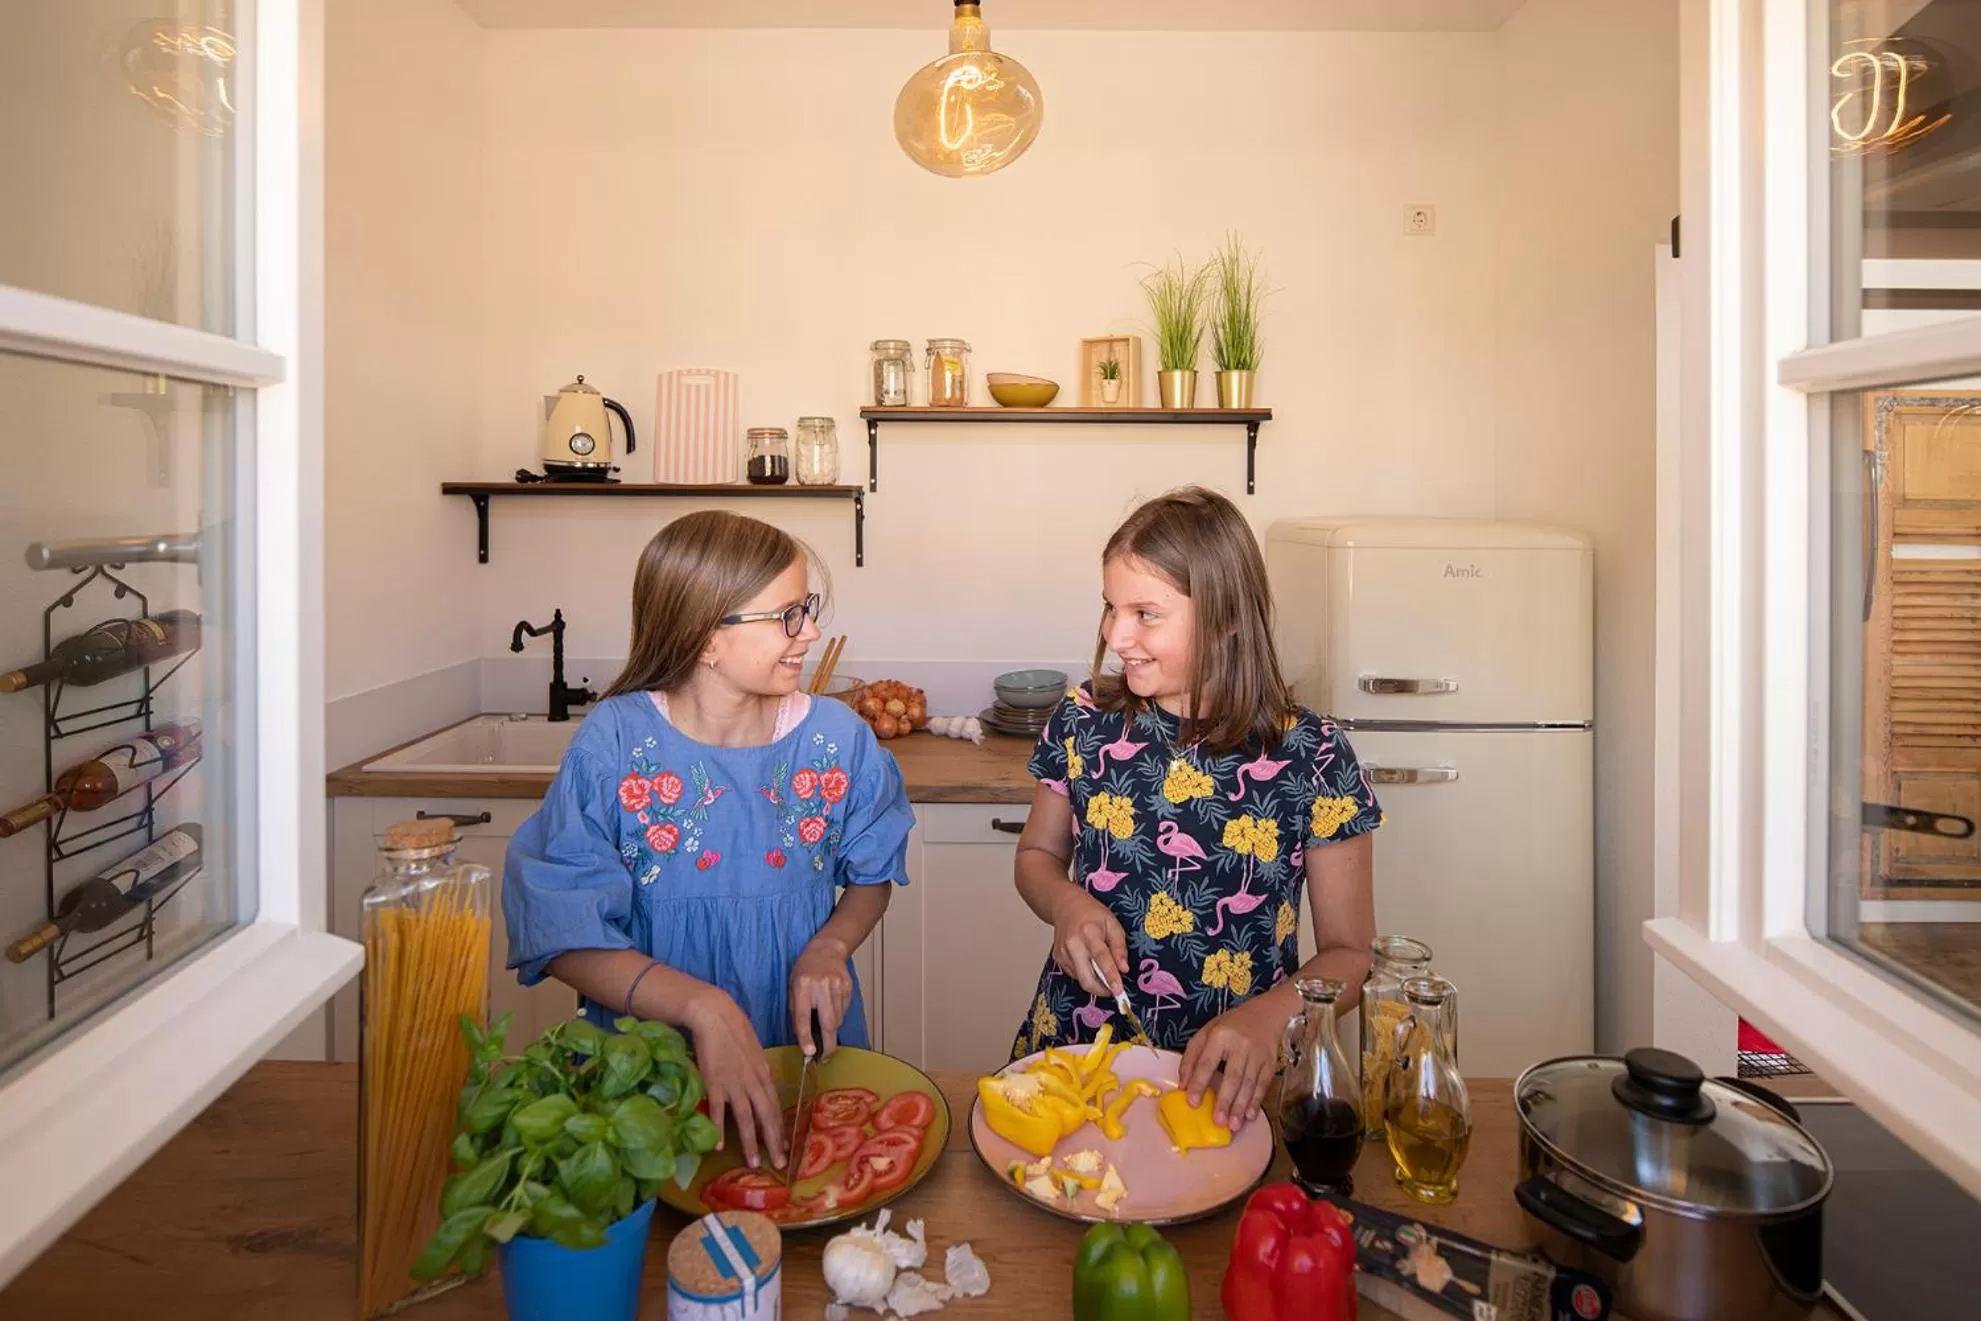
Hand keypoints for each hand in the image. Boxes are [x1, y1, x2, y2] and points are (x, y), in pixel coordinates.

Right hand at [684, 988, 784, 1170]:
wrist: (715, 1015)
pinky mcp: (714, 1083)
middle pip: (767, 1116)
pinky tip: (720, 1146)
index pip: (775, 1106)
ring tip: (755, 1163)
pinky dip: (719, 1129)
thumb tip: (761, 1085)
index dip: (781, 1128)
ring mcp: (734, 1084)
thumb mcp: (754, 1050)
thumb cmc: (734, 1028)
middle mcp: (753, 1081)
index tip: (786, 1146)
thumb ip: (757, 1071)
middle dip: (774, 1142)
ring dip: (751, 1142)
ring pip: (746, 1118)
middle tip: (780, 1164)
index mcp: (764, 1073)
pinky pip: (718, 1111)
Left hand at [789, 935, 853, 1058]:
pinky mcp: (848, 988)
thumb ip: (797, 1011)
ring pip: (837, 1020)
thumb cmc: (805, 970)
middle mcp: (822, 986)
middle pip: (829, 1023)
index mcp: (803, 985)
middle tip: (824, 1058)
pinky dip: (837, 1016)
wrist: (826, 950)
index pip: (803, 1016)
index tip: (809, 1053)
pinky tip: (830, 1008)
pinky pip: (843, 1011)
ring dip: (831, 1029)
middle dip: (828, 1045)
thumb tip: (804, 1039)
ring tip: (824, 1027)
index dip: (806, 1037)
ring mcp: (838, 986)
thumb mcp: (793, 988)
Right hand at [1049, 886, 1128, 999]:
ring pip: (1081, 980)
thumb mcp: (1113, 924)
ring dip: (1096, 982)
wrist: (1066, 906)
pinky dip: (1086, 975)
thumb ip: (1119, 947)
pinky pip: (1075, 975)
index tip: (1119, 991)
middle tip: (1115, 989)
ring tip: (1104, 971)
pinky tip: (1090, 963)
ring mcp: (1063, 953)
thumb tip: (1124, 969)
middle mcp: (1073, 944)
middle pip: (1087, 978)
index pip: (1101, 959)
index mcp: (1089, 933)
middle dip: (1102, 989)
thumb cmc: (1091, 913)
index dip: (1111, 977)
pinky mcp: (1058, 959)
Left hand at [1179, 993, 1285, 1129]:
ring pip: (1249, 1083)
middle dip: (1225, 1100)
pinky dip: (1256, 1101)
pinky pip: (1263, 1085)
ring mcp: (1258, 1055)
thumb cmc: (1230, 1026)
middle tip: (1217, 1121)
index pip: (1208, 1062)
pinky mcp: (1270, 1063)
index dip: (1200, 1082)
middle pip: (1233, 1076)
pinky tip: (1250, 1115)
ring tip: (1233, 1125)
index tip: (1192, 1102)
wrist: (1266, 1014)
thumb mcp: (1206, 1033)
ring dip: (1241, 1106)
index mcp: (1220, 1036)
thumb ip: (1192, 1057)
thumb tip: (1183, 1085)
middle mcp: (1241, 1046)